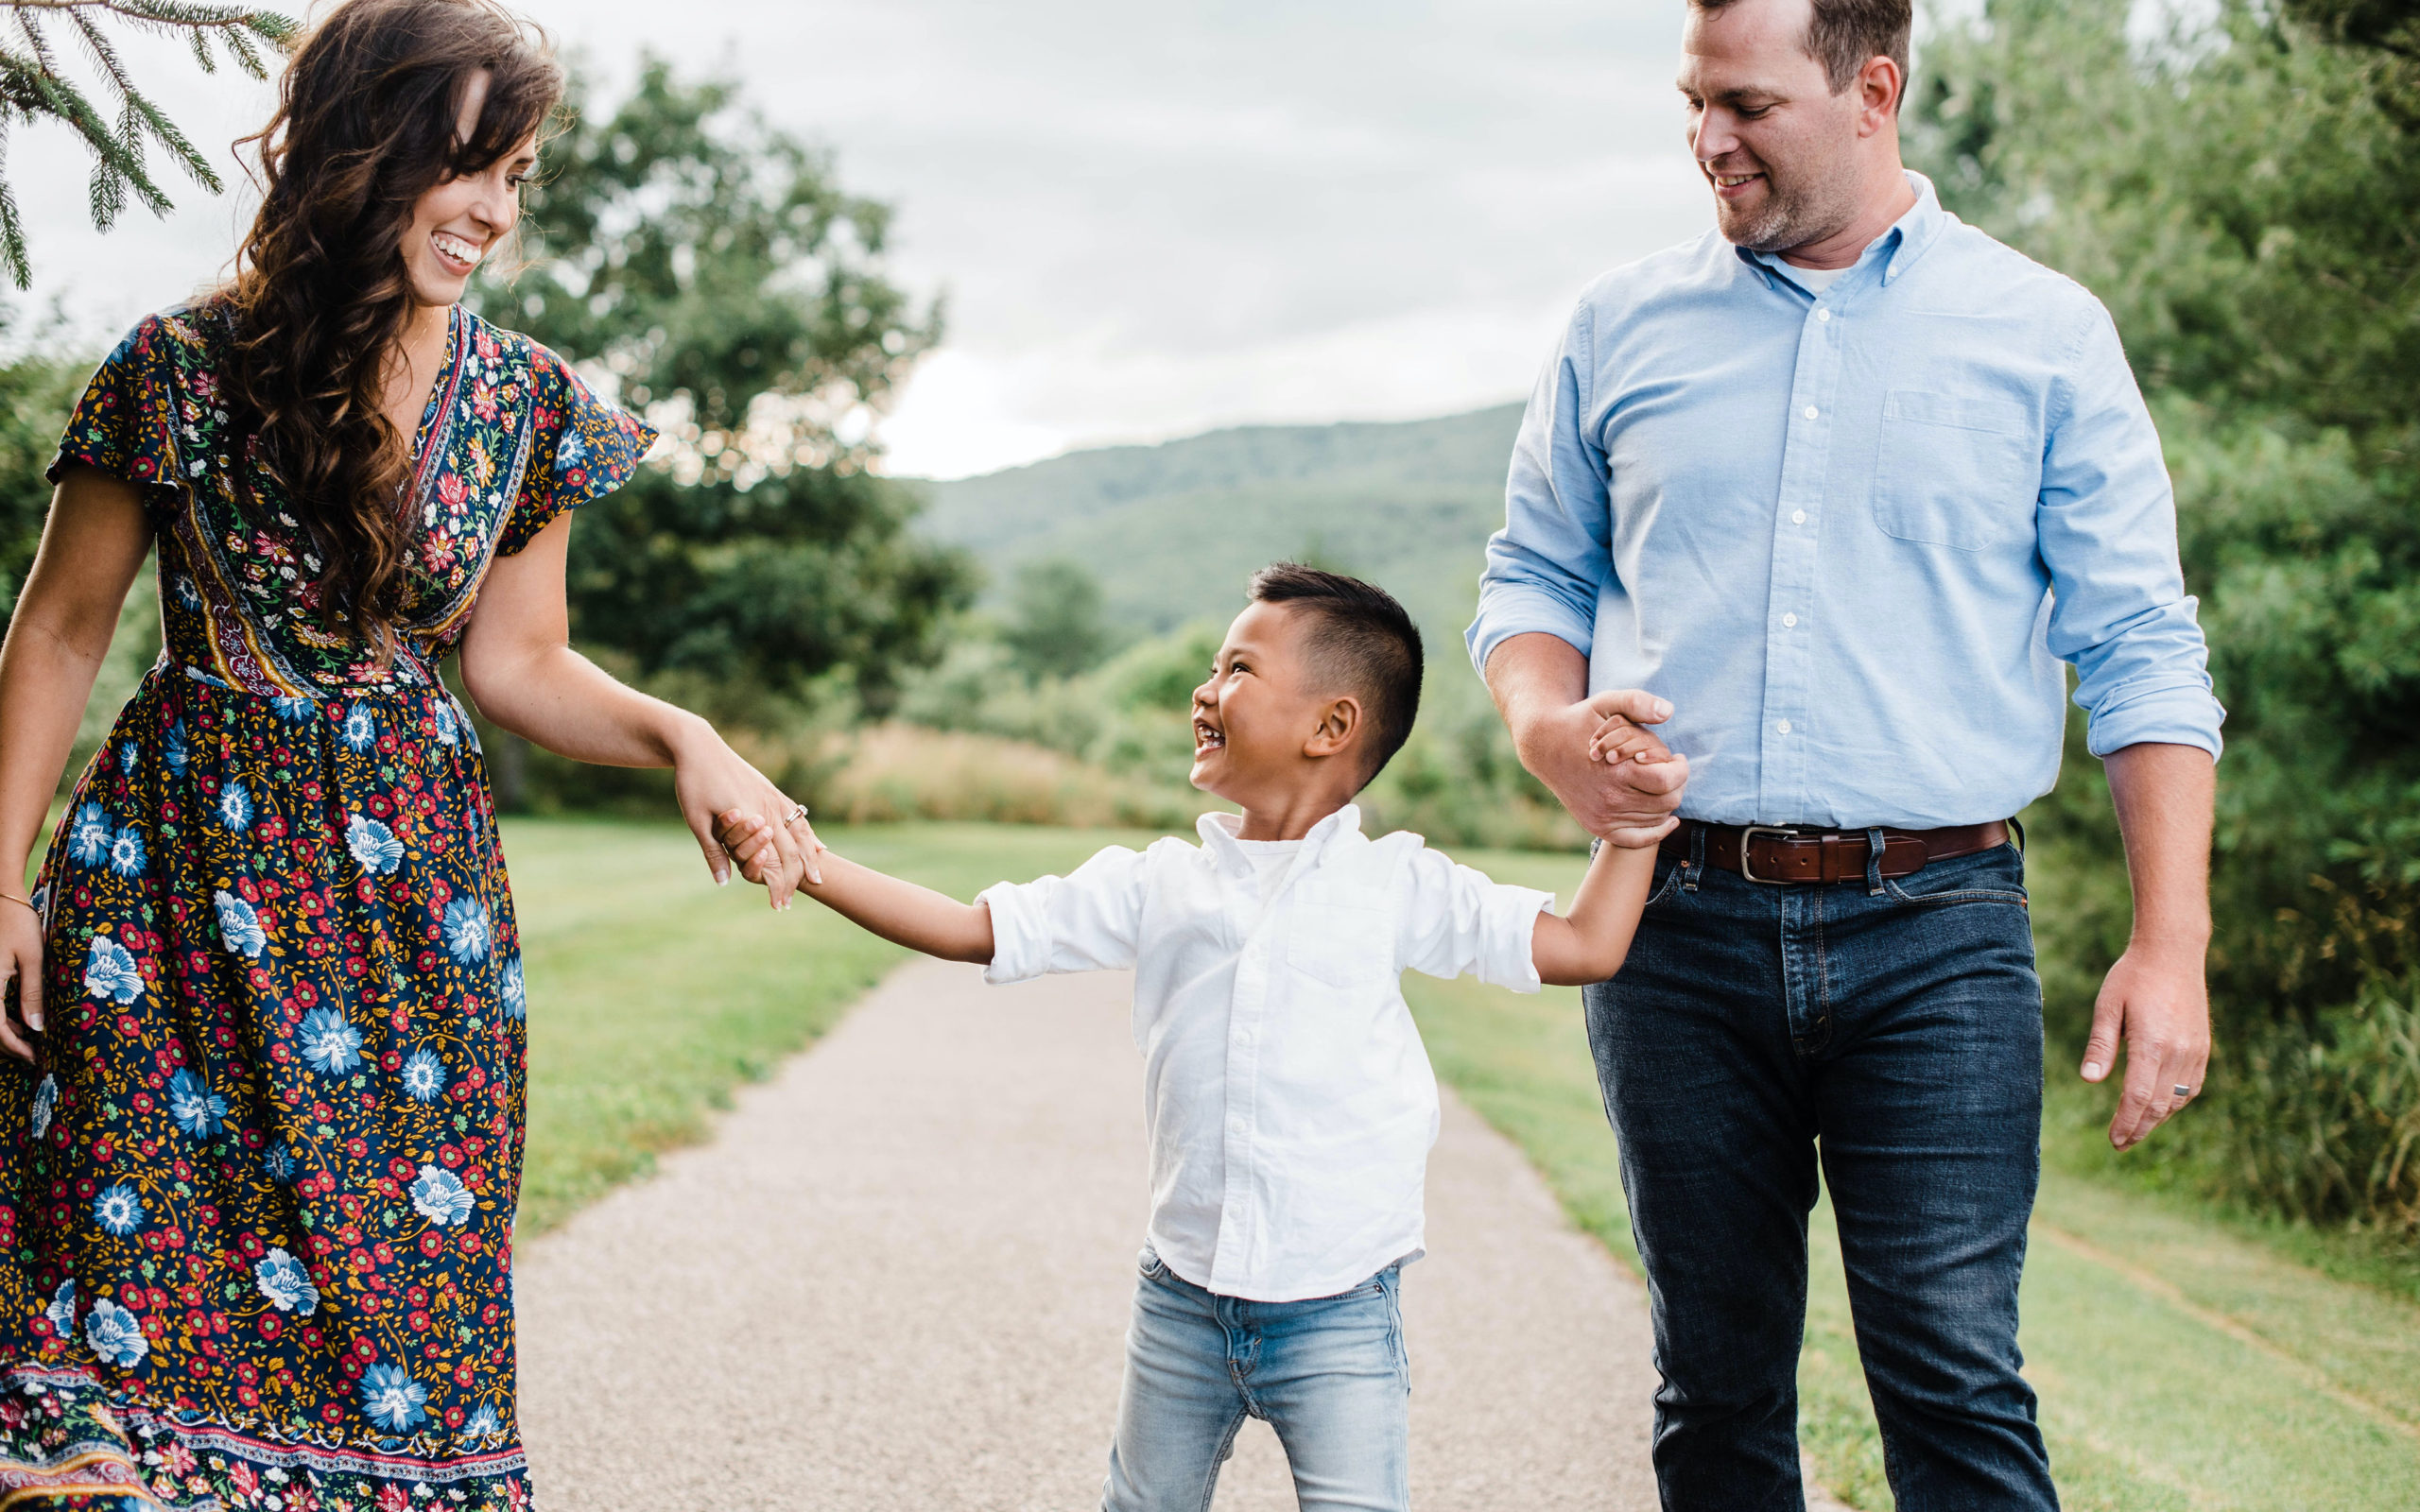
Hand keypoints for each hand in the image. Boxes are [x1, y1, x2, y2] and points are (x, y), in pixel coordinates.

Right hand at [0, 896, 41, 1062]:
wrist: (1, 897)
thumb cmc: (18, 923)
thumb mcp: (33, 958)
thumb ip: (32, 994)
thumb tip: (35, 1027)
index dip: (14, 1047)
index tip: (34, 1057)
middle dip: (8, 1045)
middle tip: (33, 1053)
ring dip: (3, 1033)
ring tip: (30, 1039)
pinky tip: (18, 1021)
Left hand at [669, 726, 823, 908]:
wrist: (698, 745)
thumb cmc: (693, 783)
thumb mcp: (697, 821)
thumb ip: (713, 853)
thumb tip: (724, 882)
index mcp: (750, 818)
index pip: (773, 861)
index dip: (777, 886)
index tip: (778, 905)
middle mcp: (767, 808)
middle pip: (792, 851)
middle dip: (795, 880)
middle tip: (791, 902)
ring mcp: (773, 798)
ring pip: (802, 834)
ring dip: (810, 859)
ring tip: (816, 878)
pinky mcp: (772, 790)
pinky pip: (799, 817)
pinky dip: (809, 835)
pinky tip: (818, 846)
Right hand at [1514, 689, 1687, 847]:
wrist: (1544, 745)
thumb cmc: (1580, 721)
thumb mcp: (1607, 703)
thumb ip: (1637, 702)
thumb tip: (1668, 711)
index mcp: (1616, 771)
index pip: (1668, 781)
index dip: (1681, 769)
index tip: (1678, 759)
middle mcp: (1610, 800)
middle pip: (1667, 801)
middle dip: (1677, 783)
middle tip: (1671, 769)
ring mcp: (1603, 817)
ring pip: (1656, 818)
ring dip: (1666, 801)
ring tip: (1660, 782)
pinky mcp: (1597, 826)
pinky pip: (1637, 839)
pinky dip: (1657, 832)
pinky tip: (1668, 819)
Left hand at [2080, 942, 2210, 1150]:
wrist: (2173, 953)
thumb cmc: (2133, 976)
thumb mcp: (2108, 1006)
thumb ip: (2101, 1045)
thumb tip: (2090, 1080)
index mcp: (2152, 1043)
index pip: (2138, 1097)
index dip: (2126, 1122)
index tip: (2113, 1140)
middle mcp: (2179, 1051)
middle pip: (2159, 1105)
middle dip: (2140, 1128)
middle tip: (2121, 1145)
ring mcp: (2196, 1050)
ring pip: (2178, 1098)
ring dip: (2158, 1118)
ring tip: (2136, 1130)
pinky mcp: (2203, 1046)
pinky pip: (2191, 1085)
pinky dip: (2176, 1102)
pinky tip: (2161, 1107)